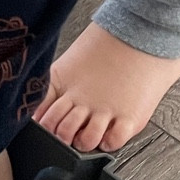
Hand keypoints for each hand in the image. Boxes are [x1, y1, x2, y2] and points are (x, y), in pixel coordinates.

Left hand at [31, 21, 179, 152]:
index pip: (44, 118)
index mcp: (67, 86)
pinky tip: (109, 132)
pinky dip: (109, 143)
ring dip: (84, 141)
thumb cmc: (107, 48)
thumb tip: (36, 111)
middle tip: (69, 131)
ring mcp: (107, 110)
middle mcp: (85, 100)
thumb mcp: (67, 65)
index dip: (44, 126)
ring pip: (86, 141)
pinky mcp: (130, 117)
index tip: (48, 127)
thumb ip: (50, 88)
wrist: (142, 36)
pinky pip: (114, 142)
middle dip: (62, 136)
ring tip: (89, 132)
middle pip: (62, 132)